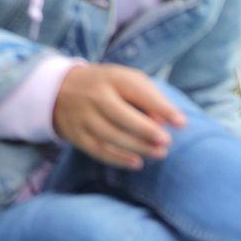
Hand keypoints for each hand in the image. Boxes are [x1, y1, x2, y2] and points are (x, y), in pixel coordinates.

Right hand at [52, 64, 184, 169]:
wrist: (59, 89)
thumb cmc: (106, 86)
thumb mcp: (125, 80)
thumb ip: (149, 97)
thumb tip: (167, 122)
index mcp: (110, 78)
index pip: (136, 90)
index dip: (160, 106)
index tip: (181, 123)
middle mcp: (94, 95)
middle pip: (120, 114)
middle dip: (145, 129)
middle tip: (167, 141)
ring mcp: (82, 116)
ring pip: (110, 135)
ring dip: (137, 147)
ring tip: (160, 153)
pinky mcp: (76, 134)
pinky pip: (98, 149)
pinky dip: (118, 159)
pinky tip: (137, 163)